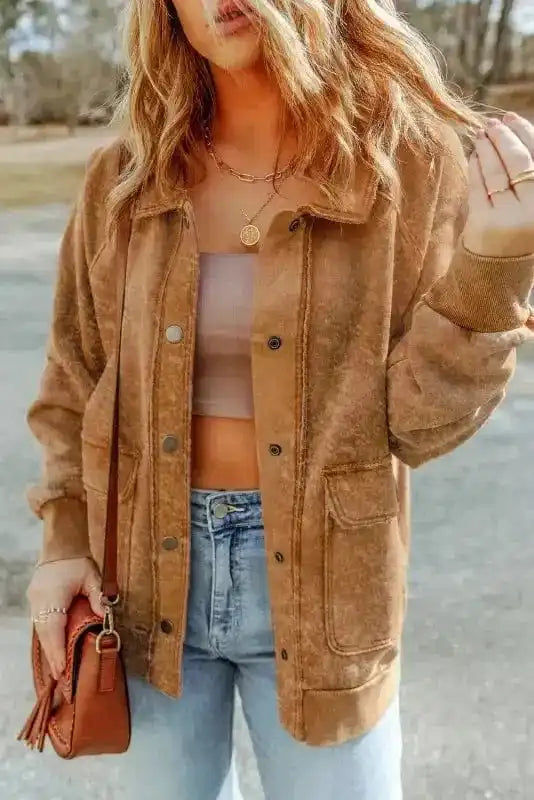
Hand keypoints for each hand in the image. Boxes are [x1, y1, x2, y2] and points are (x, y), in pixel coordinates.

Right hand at [26, 557, 103, 679]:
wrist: (60, 546)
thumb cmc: (78, 561)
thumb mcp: (92, 577)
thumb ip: (97, 597)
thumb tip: (105, 616)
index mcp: (53, 596)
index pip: (54, 628)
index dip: (57, 651)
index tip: (61, 669)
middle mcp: (40, 601)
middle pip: (44, 634)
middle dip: (52, 656)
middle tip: (60, 677)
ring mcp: (35, 601)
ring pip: (40, 630)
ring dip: (48, 649)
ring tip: (57, 668)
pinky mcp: (35, 600)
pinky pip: (39, 623)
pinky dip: (46, 637)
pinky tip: (52, 648)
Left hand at [462, 112, 533, 257]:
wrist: (498, 276)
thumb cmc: (518, 235)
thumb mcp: (531, 204)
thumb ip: (529, 175)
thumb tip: (514, 128)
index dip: (526, 132)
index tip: (512, 118)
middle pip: (519, 161)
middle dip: (503, 137)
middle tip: (492, 124)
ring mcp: (510, 217)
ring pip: (497, 172)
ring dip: (487, 148)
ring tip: (481, 136)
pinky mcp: (485, 224)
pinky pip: (478, 187)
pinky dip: (475, 168)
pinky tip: (473, 156)